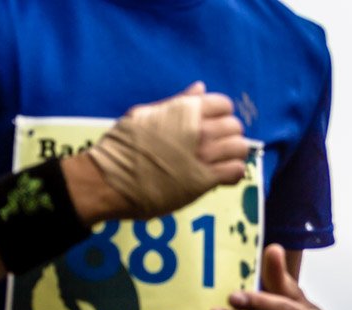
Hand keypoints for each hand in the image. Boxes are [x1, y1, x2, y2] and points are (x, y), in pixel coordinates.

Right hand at [86, 82, 248, 219]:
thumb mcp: (144, 114)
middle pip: (235, 126)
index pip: (224, 104)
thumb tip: (200, 88)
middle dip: (228, 136)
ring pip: (240, 148)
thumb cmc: (122, 146)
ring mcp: (203, 155)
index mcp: (185, 110)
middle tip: (216, 148)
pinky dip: (233, 174)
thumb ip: (177, 102)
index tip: (211, 127)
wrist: (110, 178)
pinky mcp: (204, 180)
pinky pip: (236, 171)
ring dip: (233, 155)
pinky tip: (221, 177)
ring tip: (220, 162)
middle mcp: (198, 129)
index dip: (221, 116)